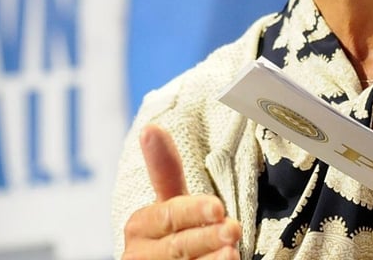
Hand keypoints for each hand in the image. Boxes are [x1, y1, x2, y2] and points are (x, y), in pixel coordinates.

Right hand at [122, 124, 241, 259]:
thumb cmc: (176, 237)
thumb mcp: (173, 205)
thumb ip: (164, 171)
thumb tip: (150, 126)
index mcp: (140, 226)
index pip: (169, 215)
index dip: (192, 212)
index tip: (217, 208)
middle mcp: (138, 254)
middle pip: (178, 245)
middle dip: (207, 237)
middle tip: (234, 229)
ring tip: (232, 254)